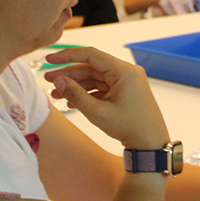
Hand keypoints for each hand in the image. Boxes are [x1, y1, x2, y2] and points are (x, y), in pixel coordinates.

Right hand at [44, 46, 168, 149]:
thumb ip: (76, 94)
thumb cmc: (130, 128)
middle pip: (91, 67)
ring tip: (56, 95)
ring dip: (76, 86)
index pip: (91, 55)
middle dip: (69, 74)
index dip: (67, 55)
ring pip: (95, 79)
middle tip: (48, 79)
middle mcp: (126, 72)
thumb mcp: (98, 112)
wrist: (151, 145)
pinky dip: (87, 94)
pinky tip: (71, 103)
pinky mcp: (125, 92)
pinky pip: (102, 88)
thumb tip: (58, 80)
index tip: (50, 59)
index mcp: (123, 71)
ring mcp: (126, 82)